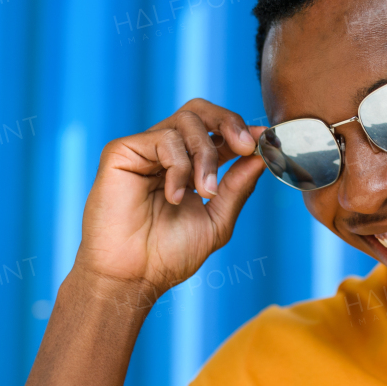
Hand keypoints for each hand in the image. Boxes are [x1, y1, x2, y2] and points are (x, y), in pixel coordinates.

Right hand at [73, 99, 265, 303]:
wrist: (134, 275)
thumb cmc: (169, 255)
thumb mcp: (217, 219)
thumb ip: (238, 186)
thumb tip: (261, 155)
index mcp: (189, 166)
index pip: (217, 131)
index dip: (243, 131)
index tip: (264, 143)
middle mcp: (166, 152)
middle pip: (200, 111)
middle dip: (229, 122)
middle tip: (244, 147)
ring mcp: (144, 150)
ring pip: (186, 121)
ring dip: (206, 155)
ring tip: (204, 192)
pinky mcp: (122, 151)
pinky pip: (163, 138)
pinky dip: (178, 167)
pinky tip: (174, 197)